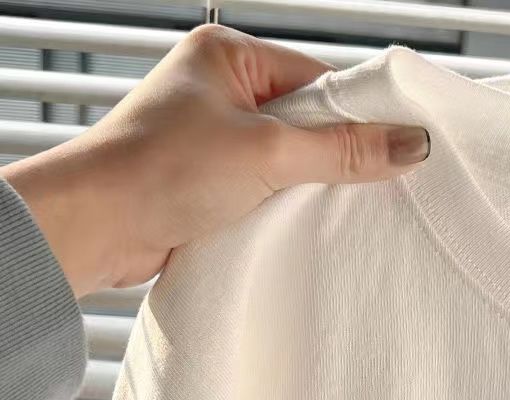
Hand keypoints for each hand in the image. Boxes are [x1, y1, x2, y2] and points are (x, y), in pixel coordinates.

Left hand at [0, 24, 429, 297]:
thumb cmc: (158, 168)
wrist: (95, 228)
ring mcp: (214, 138)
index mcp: (229, 57)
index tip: (394, 146)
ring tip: (321, 207)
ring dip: (305, 186)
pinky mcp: (210, 182)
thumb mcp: (266, 152)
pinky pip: (265, 187)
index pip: (317, 78)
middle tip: (363, 184)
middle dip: (331, 155)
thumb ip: (342, 149)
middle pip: (305, 120)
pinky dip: (282, 206)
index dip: (356, 115)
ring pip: (286, 159)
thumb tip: (409, 143)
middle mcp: (220, 92)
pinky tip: (296, 221)